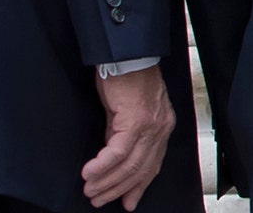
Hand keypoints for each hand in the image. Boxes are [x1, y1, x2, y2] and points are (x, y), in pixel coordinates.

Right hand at [83, 65, 174, 209]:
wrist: (127, 54)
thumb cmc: (127, 77)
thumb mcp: (127, 111)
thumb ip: (123, 133)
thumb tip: (113, 157)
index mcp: (162, 126)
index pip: (153, 165)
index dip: (139, 186)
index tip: (128, 202)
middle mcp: (161, 128)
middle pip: (141, 169)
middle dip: (118, 189)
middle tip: (98, 199)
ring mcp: (151, 124)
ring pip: (130, 164)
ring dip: (107, 181)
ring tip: (90, 189)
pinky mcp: (136, 119)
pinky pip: (118, 151)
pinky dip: (103, 165)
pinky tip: (90, 173)